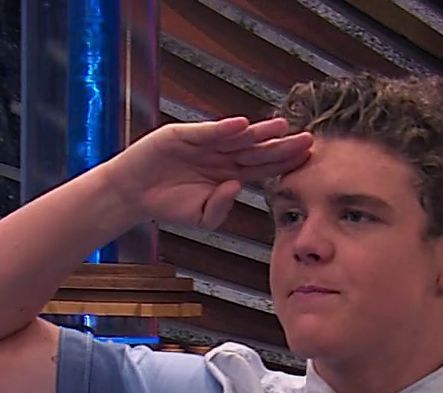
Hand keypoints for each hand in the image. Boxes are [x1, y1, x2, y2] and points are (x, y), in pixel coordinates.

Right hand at [103, 116, 312, 229]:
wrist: (134, 195)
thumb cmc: (169, 205)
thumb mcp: (200, 217)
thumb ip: (220, 207)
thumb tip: (236, 187)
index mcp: (230, 175)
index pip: (264, 168)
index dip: (285, 163)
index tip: (308, 160)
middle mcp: (221, 155)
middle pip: (257, 149)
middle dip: (282, 145)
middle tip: (308, 139)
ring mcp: (203, 143)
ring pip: (236, 137)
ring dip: (259, 131)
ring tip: (281, 127)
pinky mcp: (182, 135)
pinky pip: (206, 132)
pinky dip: (223, 128)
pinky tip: (242, 125)